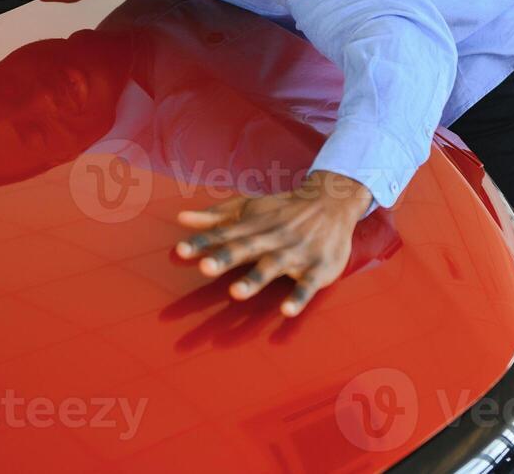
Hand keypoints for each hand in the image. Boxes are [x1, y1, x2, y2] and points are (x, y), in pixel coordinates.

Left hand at [173, 170, 374, 316]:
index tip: (181, 251)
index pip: (225, 233)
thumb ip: (215, 216)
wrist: (333, 202)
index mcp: (254, 225)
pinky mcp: (318, 268)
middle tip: (205, 267)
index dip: (203, 242)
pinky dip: (298, 297)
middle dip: (226, 257)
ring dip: (256, 278)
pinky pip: (308, 284)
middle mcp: (273, 237)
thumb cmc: (283, 210)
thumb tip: (181, 218)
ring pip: (274, 266)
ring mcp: (296, 253)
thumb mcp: (249, 207)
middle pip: (247, 248)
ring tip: (236, 292)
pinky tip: (286, 311)